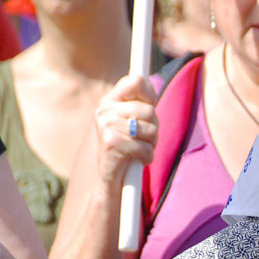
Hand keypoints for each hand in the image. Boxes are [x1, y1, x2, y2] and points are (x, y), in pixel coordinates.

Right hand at [94, 76, 158, 192]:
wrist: (112, 178)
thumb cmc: (128, 146)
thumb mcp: (135, 120)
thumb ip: (141, 101)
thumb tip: (144, 79)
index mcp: (109, 100)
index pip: (136, 82)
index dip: (149, 95)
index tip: (149, 106)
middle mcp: (104, 110)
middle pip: (150, 111)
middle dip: (154, 128)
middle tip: (143, 139)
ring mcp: (106, 126)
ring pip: (150, 130)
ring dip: (151, 144)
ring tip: (139, 149)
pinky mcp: (111, 144)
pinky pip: (145, 148)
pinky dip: (147, 157)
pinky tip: (137, 159)